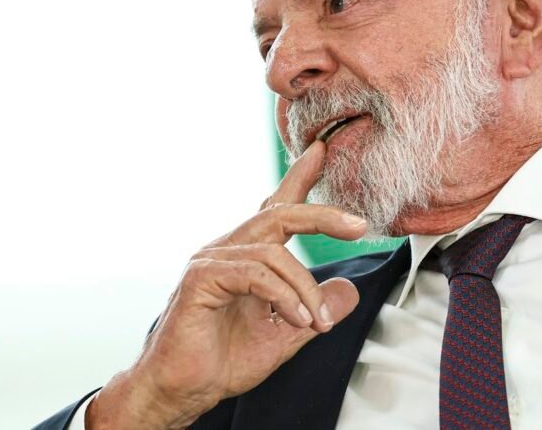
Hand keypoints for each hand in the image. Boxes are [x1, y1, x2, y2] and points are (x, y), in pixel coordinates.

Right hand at [87, 141, 365, 428]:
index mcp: (248, 256)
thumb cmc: (224, 360)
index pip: (277, 209)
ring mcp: (211, 260)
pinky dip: (285, 297)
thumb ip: (317, 307)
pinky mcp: (201, 278)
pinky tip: (298, 321)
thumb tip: (349, 290)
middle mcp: (228, 249)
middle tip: (357, 226)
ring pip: (275, 252)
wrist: (184, 391)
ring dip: (305, 289)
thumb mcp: (288, 332)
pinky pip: (256, 274)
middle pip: (280, 214)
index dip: (299, 179)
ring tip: (317, 323)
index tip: (321, 151)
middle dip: (323, 216)